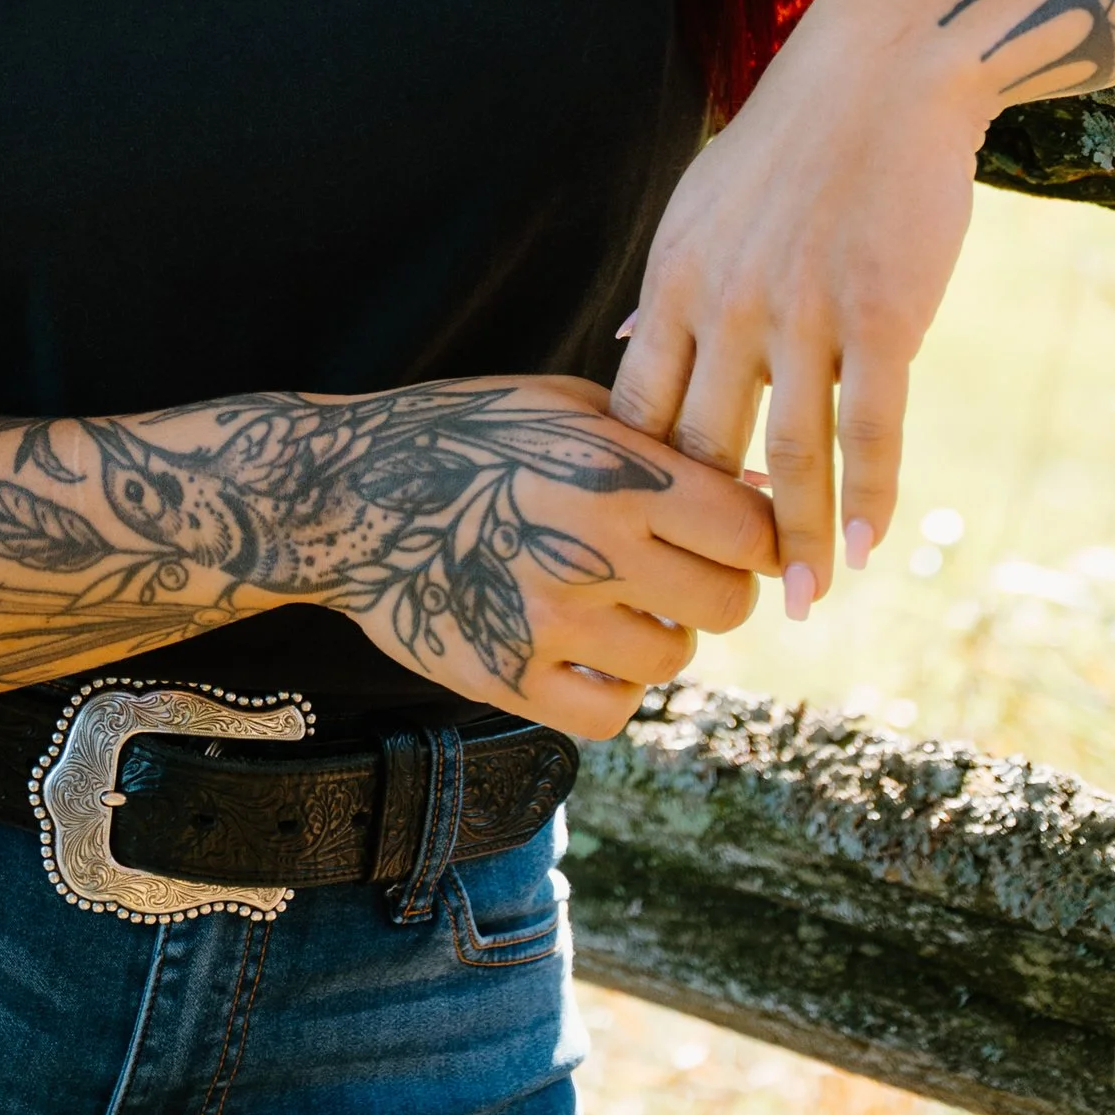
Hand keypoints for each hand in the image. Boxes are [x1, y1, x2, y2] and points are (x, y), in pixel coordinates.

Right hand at [325, 372, 776, 742]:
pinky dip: (614, 688)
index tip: (742, 537)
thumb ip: (663, 443)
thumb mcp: (566, 404)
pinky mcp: (509, 679)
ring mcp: (549, 622)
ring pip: (671, 660)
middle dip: (718, 587)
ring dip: (662, 635)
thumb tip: (766, 492)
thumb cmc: (468, 433)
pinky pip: (611, 711)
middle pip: (726, 604)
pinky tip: (587, 651)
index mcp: (613, 471)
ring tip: (620, 603)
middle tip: (682, 572)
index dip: (760, 536)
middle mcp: (590, 549)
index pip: (749, 530)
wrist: (348, 493)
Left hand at [610, 0, 1000, 608]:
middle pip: (705, 449)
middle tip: (722, 600)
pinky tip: (870, 550)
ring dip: (797, 544)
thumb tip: (627, 340)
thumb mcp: (702, 203)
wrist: (883, 72)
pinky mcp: (883, 315)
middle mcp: (728, 304)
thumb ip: (670, 284)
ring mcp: (805, 313)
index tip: (650, 545)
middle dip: (711, 534)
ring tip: (803, 606)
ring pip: (790, 458)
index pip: (638, 411)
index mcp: (676, 279)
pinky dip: (871, 500)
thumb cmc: (793, 141)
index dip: (641, 489)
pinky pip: (871, 430)